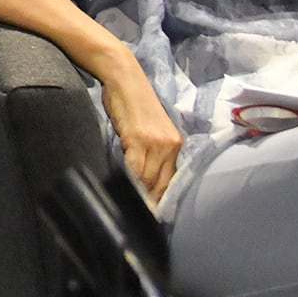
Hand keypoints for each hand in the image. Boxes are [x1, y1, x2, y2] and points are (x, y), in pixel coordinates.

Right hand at [100, 60, 183, 204]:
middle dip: (150, 202)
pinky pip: (134, 168)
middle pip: (160, 184)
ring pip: (147, 179)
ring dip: (138, 194)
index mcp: (175, 144)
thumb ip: (148, 152)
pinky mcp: (139, 138)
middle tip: (139, 219)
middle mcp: (170, 145)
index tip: (151, 215)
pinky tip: (122, 188)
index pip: (170, 181)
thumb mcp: (146, 130)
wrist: (124, 77)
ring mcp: (156, 141)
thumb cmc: (130, 103)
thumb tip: (141, 179)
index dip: (159, 200)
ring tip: (128, 208)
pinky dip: (129, 180)